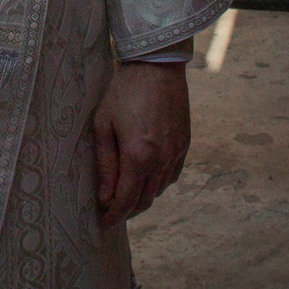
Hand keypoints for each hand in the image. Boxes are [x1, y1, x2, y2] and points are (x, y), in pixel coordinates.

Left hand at [93, 61, 190, 227]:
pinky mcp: (184, 144)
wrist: (156, 65)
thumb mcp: (104, 125)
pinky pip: (172, 175)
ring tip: (126, 197)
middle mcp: (161, 159)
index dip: (114, 215)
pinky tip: (146, 179)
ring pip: (160, 189)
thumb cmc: (124, 91)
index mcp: (139, 156)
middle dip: (128, 210)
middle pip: (145, 199)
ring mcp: (176, 152)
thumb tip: (104, 196)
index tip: (103, 222)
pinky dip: (158, 183)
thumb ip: (105, 164)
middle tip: (112, 212)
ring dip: (143, 198)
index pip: (126, 199)